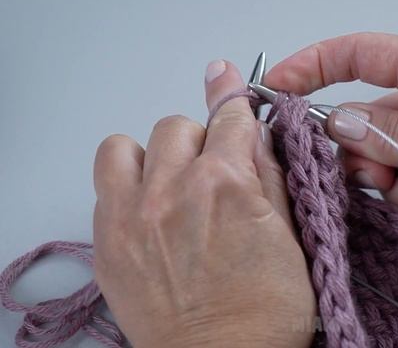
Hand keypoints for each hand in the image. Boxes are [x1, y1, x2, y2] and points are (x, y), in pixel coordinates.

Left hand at [93, 61, 314, 346]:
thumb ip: (272, 176)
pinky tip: (148, 204)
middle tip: (214, 169)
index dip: (235, 97)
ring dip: (155, 154)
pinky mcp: (108, 240)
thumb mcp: (292, 238)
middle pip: (180, 126)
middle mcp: (175, 190)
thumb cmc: (265, 313)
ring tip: (171, 181)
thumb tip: (259, 135)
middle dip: (202, 140)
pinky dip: (126, 179)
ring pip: (132, 144)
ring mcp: (134, 214)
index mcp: (228, 185)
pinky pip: (105, 179)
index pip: (230, 117)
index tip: (230, 83)